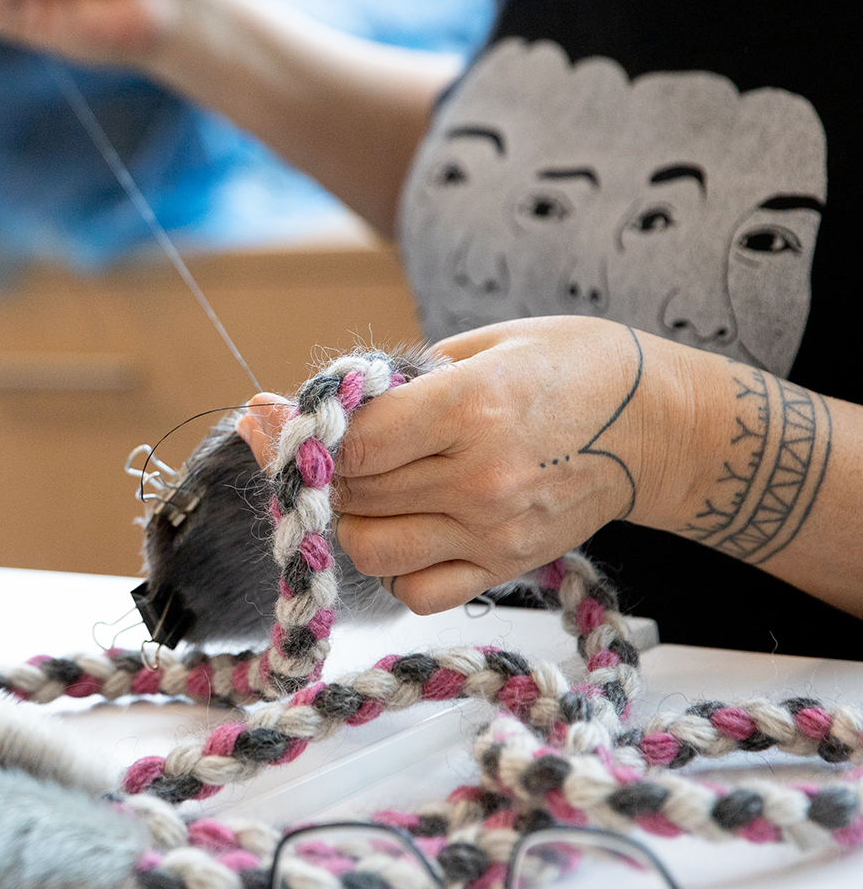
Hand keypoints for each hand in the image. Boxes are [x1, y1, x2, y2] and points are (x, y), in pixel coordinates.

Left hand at [238, 318, 666, 613]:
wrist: (662, 426)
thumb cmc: (573, 368)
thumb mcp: (484, 344)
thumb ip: (398, 379)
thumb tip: (315, 405)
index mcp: (471, 407)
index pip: (353, 441)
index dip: (302, 432)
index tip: (273, 415)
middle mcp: (478, 478)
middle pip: (352, 494)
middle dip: (316, 469)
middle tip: (305, 443)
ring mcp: (493, 532)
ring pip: (369, 550)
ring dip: (348, 519)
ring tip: (360, 485)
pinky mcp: (507, 567)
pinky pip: (416, 591)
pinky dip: (392, 565)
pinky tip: (402, 525)